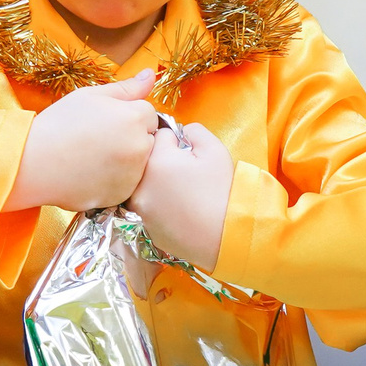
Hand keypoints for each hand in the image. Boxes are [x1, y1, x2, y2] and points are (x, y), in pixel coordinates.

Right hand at [4, 72, 159, 212]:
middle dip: (132, 137)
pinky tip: (92, 173)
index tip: (106, 121)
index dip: (128, 115)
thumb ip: (126, 88)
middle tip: (99, 140)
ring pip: (141, 163)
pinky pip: (128, 183)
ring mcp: (133, 174)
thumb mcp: (91, 96)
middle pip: (149, 138)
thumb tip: (151, 74)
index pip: (149, 113)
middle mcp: (140, 146)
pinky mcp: (123, 194)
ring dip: (126, 160)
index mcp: (134, 117)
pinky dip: (116, 180)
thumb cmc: (59, 124)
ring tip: (94, 157)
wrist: (34, 163)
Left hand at [128, 121, 235, 267]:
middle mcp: (140, 183)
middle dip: (163, 162)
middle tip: (186, 175)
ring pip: (144, 184)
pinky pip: (148, 207)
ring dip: (157, 184)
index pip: (159, 136)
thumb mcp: (215, 149)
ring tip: (182, 194)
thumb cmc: (222, 190)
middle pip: (147, 161)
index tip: (189, 155)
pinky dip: (159, 206)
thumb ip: (194, 131)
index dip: (177, 143)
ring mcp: (139, 208)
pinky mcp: (144, 226)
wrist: (226, 235)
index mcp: (156, 159)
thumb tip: (183, 132)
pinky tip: (179, 211)